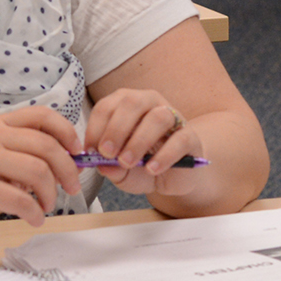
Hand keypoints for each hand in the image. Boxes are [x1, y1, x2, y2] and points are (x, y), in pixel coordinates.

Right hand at [0, 106, 81, 236]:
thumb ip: (23, 152)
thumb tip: (69, 160)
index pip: (42, 116)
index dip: (68, 132)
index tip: (77, 153)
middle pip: (47, 146)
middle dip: (68, 170)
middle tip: (71, 187)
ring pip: (39, 172)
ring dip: (51, 194)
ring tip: (46, 205)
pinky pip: (23, 201)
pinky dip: (36, 214)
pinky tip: (33, 219)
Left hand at [83, 87, 205, 197]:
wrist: (172, 178)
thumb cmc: (141, 166)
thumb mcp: (119, 170)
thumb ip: (109, 167)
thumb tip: (101, 163)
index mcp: (125, 105)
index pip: (107, 106)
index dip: (95, 127)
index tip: (90, 151)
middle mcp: (149, 104)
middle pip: (132, 102)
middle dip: (115, 129)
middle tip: (107, 154)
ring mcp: (173, 118)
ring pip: (158, 117)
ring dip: (138, 141)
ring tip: (127, 162)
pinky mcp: (190, 136)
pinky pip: (180, 139)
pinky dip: (163, 155)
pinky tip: (151, 169)